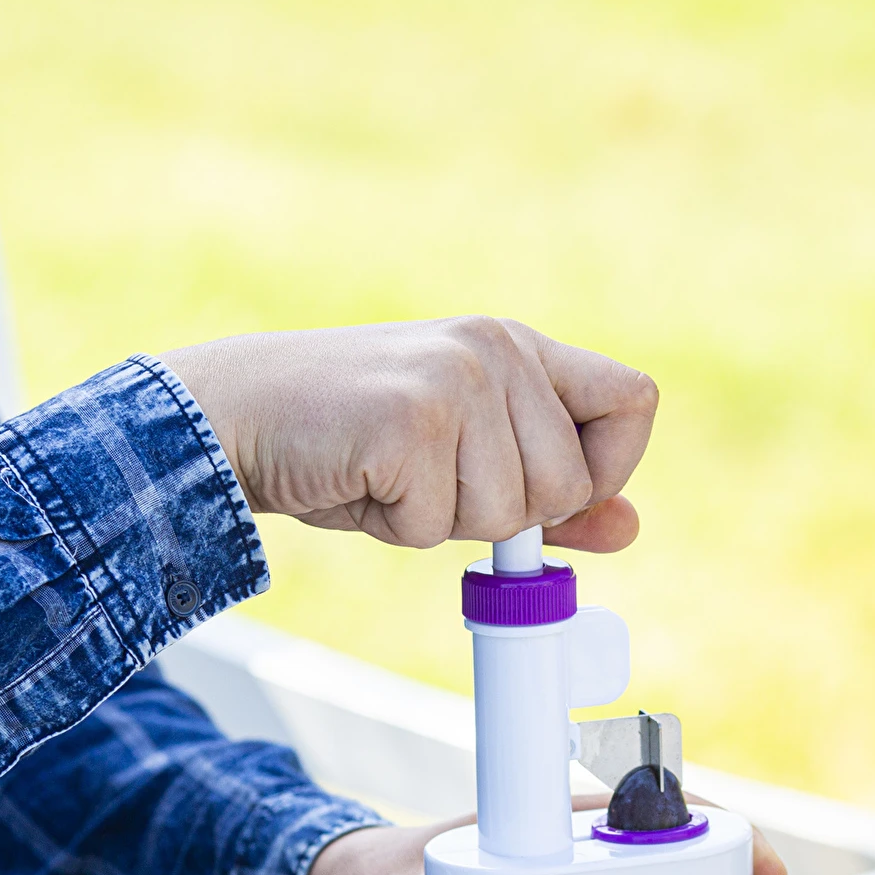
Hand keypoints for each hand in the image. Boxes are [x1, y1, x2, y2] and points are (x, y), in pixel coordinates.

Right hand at [160, 317, 656, 551]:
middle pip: (569, 484)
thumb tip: (631, 526)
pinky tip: (362, 480)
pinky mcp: (413, 420)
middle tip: (432, 479)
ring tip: (392, 474)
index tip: (553, 496)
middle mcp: (497, 349)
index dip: (610, 467)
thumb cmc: (353, 444)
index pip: (635, 401)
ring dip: (444, 521)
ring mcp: (457, 378)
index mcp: (518, 347)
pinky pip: (438, 524)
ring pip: (509, 514)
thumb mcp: (465, 465)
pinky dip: (397, 527)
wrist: (239, 417)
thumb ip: (549, 493)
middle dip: (504, 515)